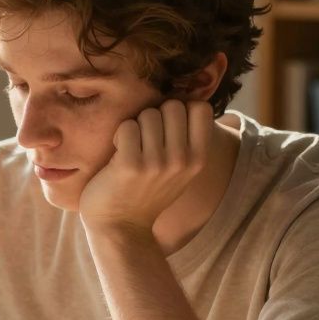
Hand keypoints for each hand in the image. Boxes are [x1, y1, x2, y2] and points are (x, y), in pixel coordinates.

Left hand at [78, 99, 212, 229]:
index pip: (200, 107)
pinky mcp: (130, 166)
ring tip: (132, 149)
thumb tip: (186, 93)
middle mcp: (183, 160)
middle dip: (155, 116)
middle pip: (172, 106)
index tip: (167, 128)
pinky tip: (118, 154)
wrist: (120, 227)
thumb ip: (187, 138)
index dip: (181, 109)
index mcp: (199, 158)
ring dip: (135, 127)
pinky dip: (119, 136)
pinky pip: (126, 126)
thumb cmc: (147, 190)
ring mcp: (157, 164)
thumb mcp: (180, 168)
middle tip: (145, 140)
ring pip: (148, 114)